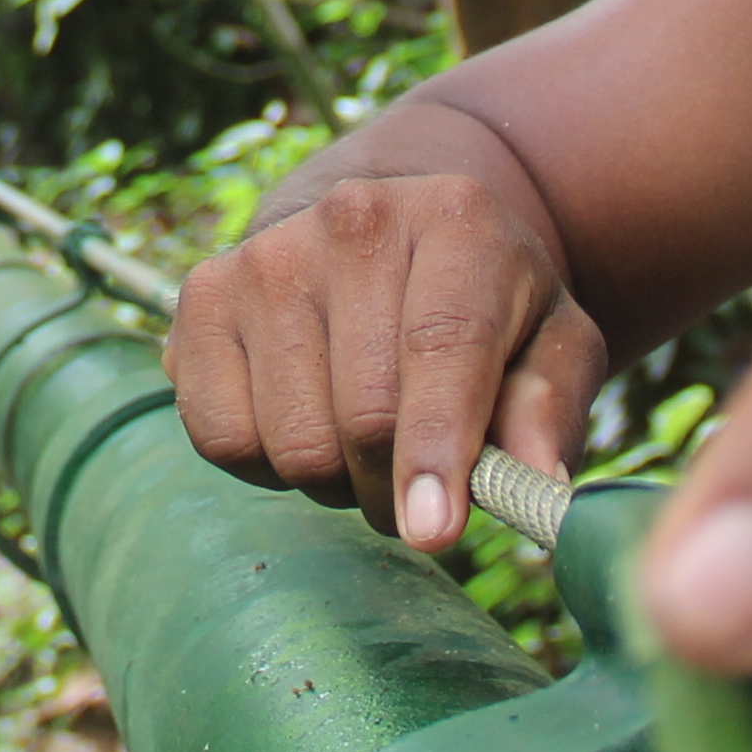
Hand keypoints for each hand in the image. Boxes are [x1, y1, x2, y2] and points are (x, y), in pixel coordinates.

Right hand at [169, 163, 608, 553]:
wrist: (382, 235)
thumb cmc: (479, 304)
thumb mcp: (549, 341)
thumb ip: (550, 407)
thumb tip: (537, 482)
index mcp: (457, 220)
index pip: (442, 344)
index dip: (437, 448)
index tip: (434, 532)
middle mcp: (354, 220)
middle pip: (365, 414)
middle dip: (397, 487)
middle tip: (421, 489)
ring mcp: (267, 254)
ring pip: (294, 442)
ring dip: (336, 481)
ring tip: (362, 441)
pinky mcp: (201, 295)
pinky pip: (221, 437)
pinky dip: (266, 465)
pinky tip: (301, 421)